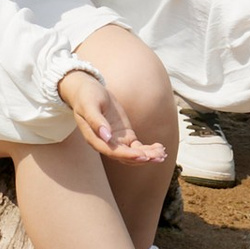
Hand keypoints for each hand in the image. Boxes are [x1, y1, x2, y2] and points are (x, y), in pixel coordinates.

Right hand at [57, 64, 171, 162]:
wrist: (88, 91)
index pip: (112, 151)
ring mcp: (116, 140)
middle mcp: (106, 143)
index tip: (142, 156)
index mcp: (95, 138)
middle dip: (142, 158)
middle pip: (125, 156)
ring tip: (163, 154)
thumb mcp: (89, 105)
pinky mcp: (124, 136)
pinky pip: (137, 147)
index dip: (128, 155)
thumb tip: (107, 136)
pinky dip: (148, 149)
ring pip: (133, 154)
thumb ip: (96, 121)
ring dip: (147, 156)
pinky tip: (159, 148)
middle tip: (159, 156)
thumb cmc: (86, 97)